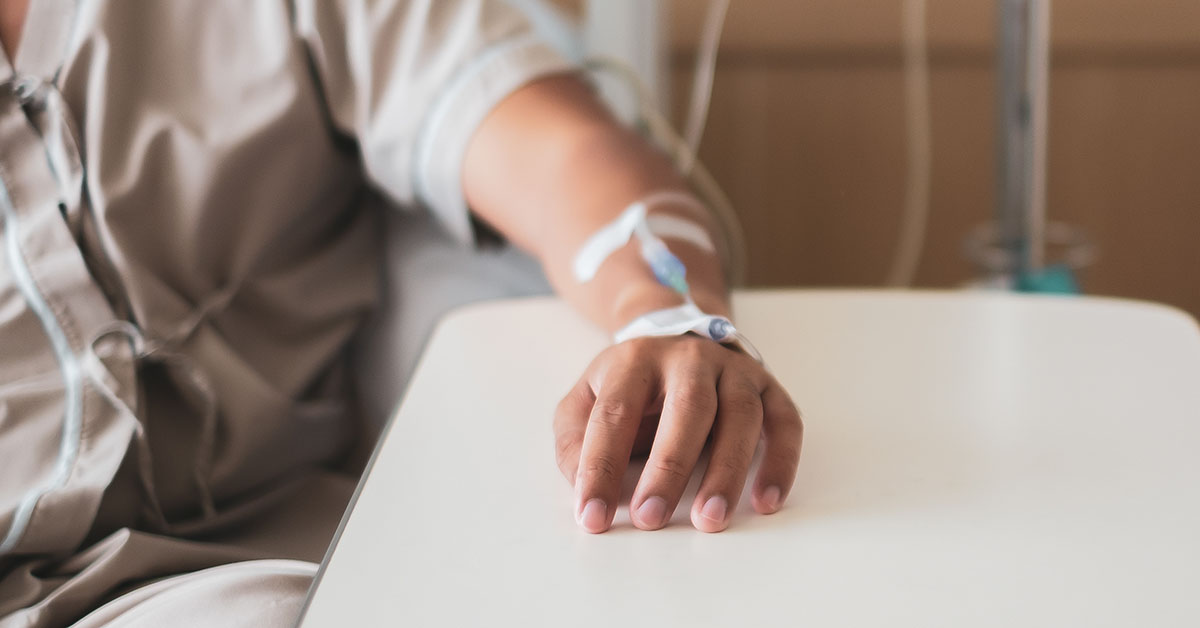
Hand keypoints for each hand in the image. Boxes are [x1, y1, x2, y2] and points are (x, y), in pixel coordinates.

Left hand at [553, 334, 802, 532]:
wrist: (680, 337)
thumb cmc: (631, 386)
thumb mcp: (586, 400)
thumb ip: (575, 440)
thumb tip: (584, 488)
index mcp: (635, 360)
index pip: (615, 413)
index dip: (601, 467)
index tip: (593, 516)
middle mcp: (689, 358)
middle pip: (687, 408)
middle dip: (669, 468)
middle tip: (653, 518)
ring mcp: (734, 371)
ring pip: (740, 415)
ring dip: (727, 471)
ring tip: (711, 519)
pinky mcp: (769, 387)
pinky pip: (784, 424)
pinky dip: (781, 462)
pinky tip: (767, 501)